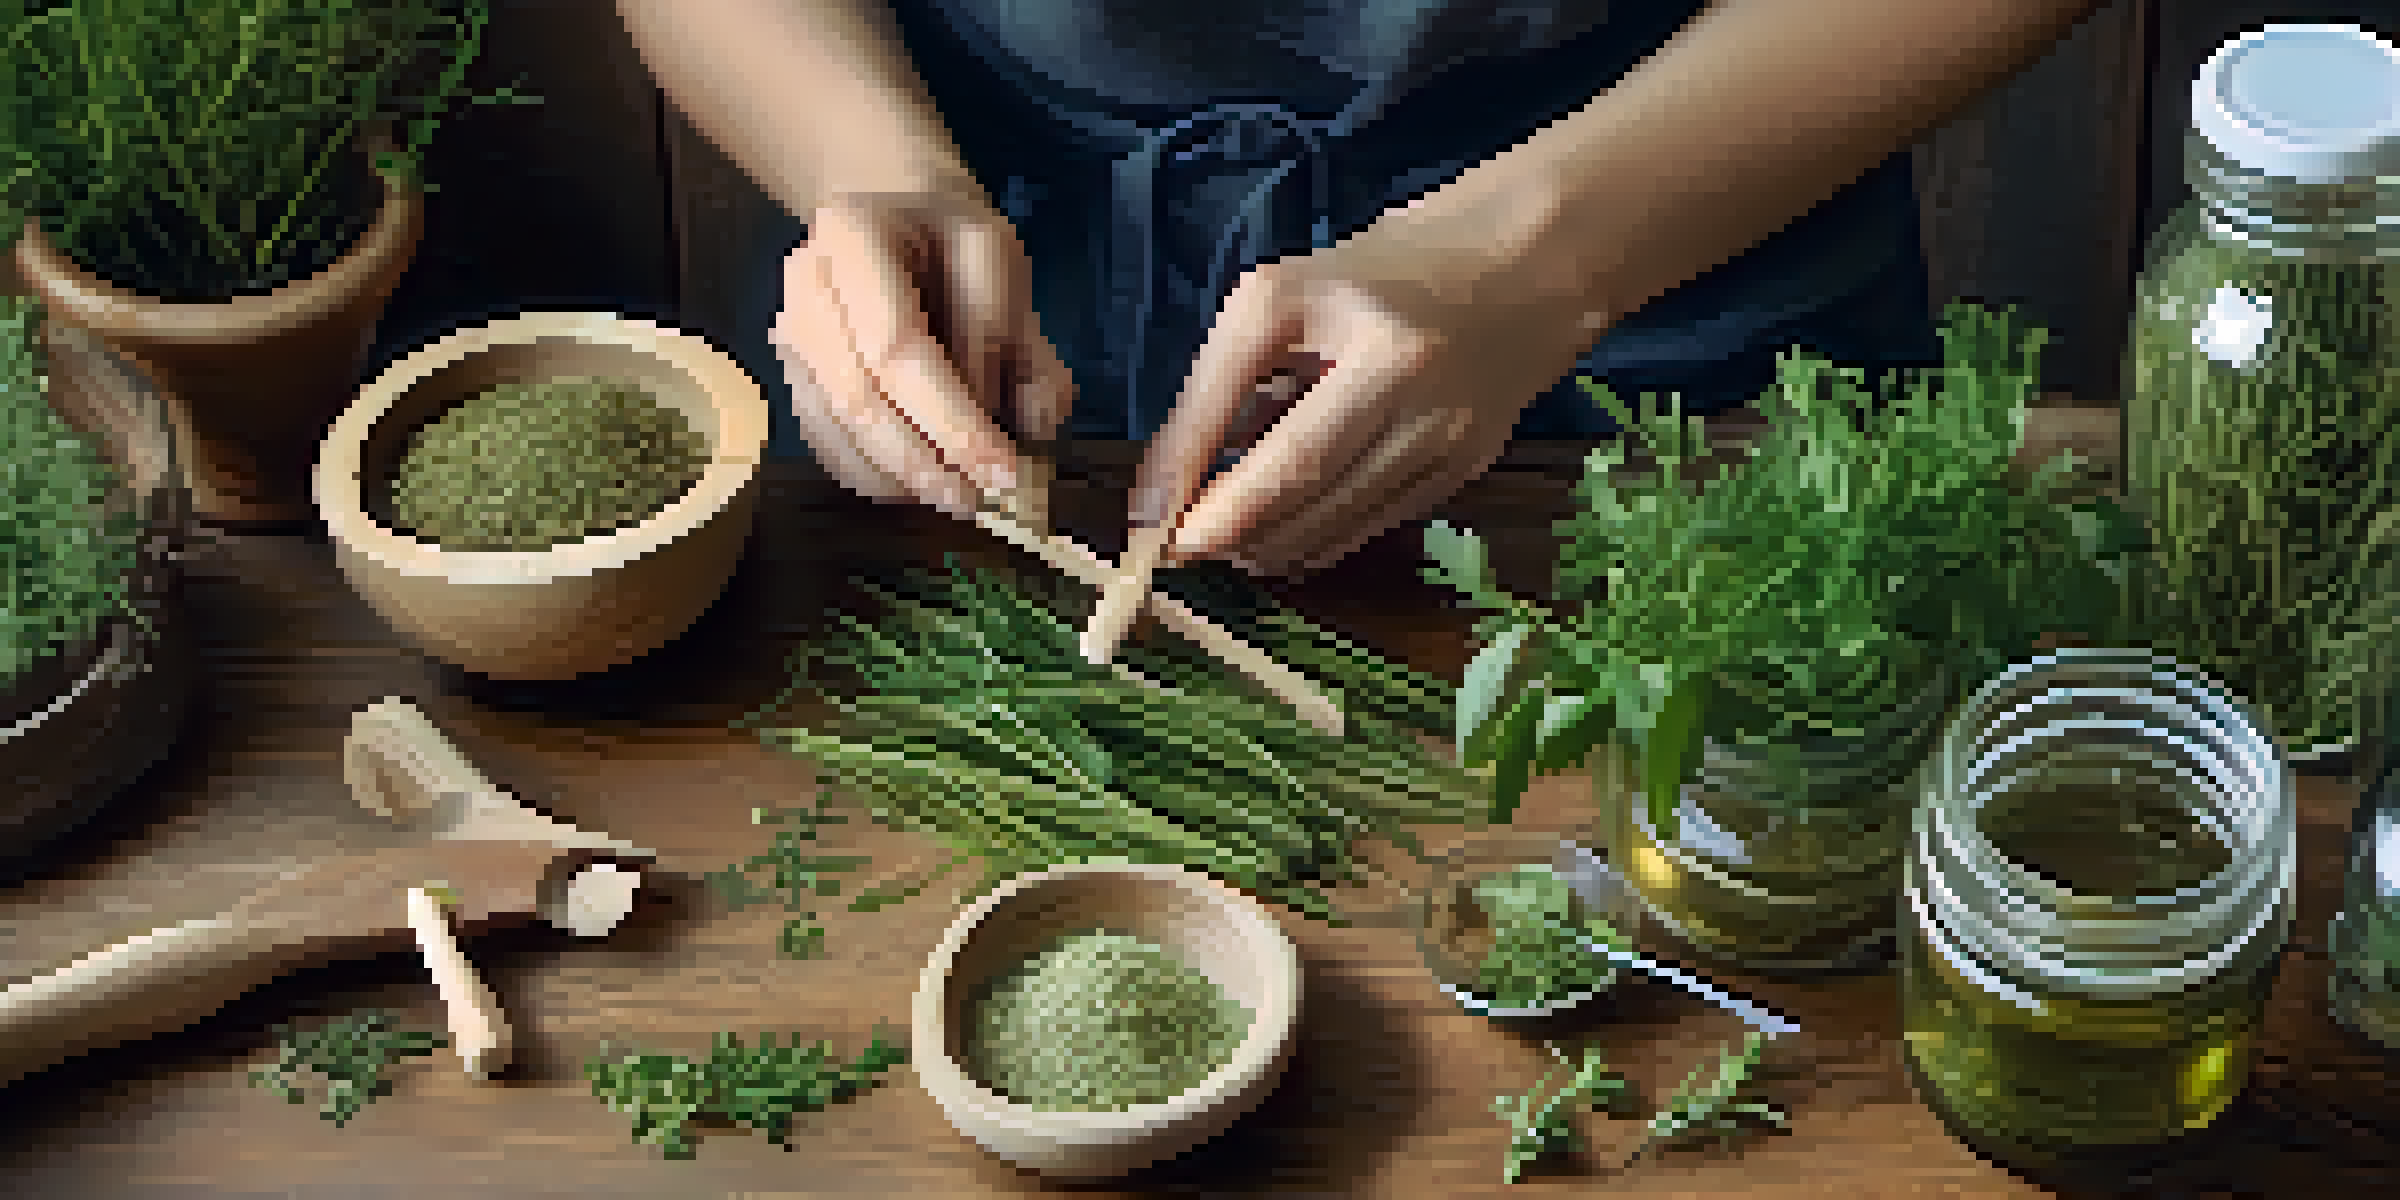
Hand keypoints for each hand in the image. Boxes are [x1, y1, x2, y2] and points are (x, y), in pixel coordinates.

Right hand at [771, 188, 1073, 516]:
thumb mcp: (998, 255)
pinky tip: (926, 481)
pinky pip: (829, 445)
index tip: (1004, 468)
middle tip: (984, 499)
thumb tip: (1025, 425)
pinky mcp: (794, 378)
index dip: (951, 418)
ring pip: (838, 434)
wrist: (889, 213)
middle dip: (926, 463)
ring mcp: (789, 339)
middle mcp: (804, 291)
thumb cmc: (949, 235)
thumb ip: (1011, 334)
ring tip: (963, 496)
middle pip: (858, 399)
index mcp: (851, 236)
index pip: (896, 346)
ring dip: (903, 480)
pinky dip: (879, 477)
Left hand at [1132, 228, 1599, 576]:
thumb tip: (1169, 485)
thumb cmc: (1376, 280)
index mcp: (1349, 322)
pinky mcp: (1465, 467)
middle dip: (1229, 531)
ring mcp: (1444, 430)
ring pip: (1336, 522)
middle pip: (1299, 485)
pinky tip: (1289, 531)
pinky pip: (1373, 526)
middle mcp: (1402, 376)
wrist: (1519, 268)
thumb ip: (1222, 387)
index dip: (1196, 480)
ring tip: (1231, 539)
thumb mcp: (1281, 303)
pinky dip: (1318, 539)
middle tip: (1182, 547)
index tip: (1150, 528)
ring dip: (1269, 545)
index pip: (1252, 414)